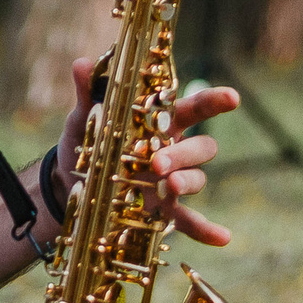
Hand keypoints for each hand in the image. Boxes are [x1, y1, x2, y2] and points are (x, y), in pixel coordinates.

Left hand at [54, 56, 235, 248]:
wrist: (70, 182)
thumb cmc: (87, 142)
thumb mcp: (84, 118)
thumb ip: (88, 93)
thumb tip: (81, 65)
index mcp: (160, 123)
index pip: (193, 108)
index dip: (214, 102)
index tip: (232, 98)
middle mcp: (173, 150)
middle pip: (199, 148)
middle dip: (184, 154)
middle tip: (159, 163)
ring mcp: (171, 181)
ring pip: (197, 178)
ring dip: (188, 182)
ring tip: (170, 187)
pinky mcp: (164, 209)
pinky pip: (190, 220)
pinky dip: (206, 229)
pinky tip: (223, 238)